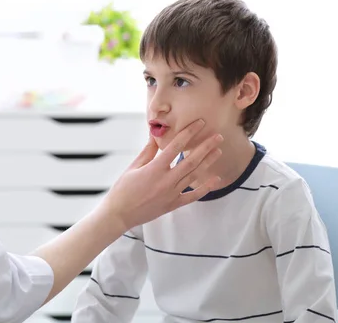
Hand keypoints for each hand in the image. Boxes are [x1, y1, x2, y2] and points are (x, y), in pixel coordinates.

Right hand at [101, 119, 222, 231]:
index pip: (176, 146)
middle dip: (206, 147)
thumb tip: (155, 134)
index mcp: (154, 169)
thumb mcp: (133, 167)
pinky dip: (205, 188)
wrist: (119, 214)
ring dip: (208, 163)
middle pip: (191, 161)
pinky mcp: (173, 204)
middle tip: (217, 136)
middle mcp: (166, 181)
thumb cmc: (123, 189)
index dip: (188, 133)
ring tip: (218, 151)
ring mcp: (171, 194)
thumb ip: (148, 151)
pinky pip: (193, 196)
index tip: (199, 124)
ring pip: (194, 175)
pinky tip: (216, 179)